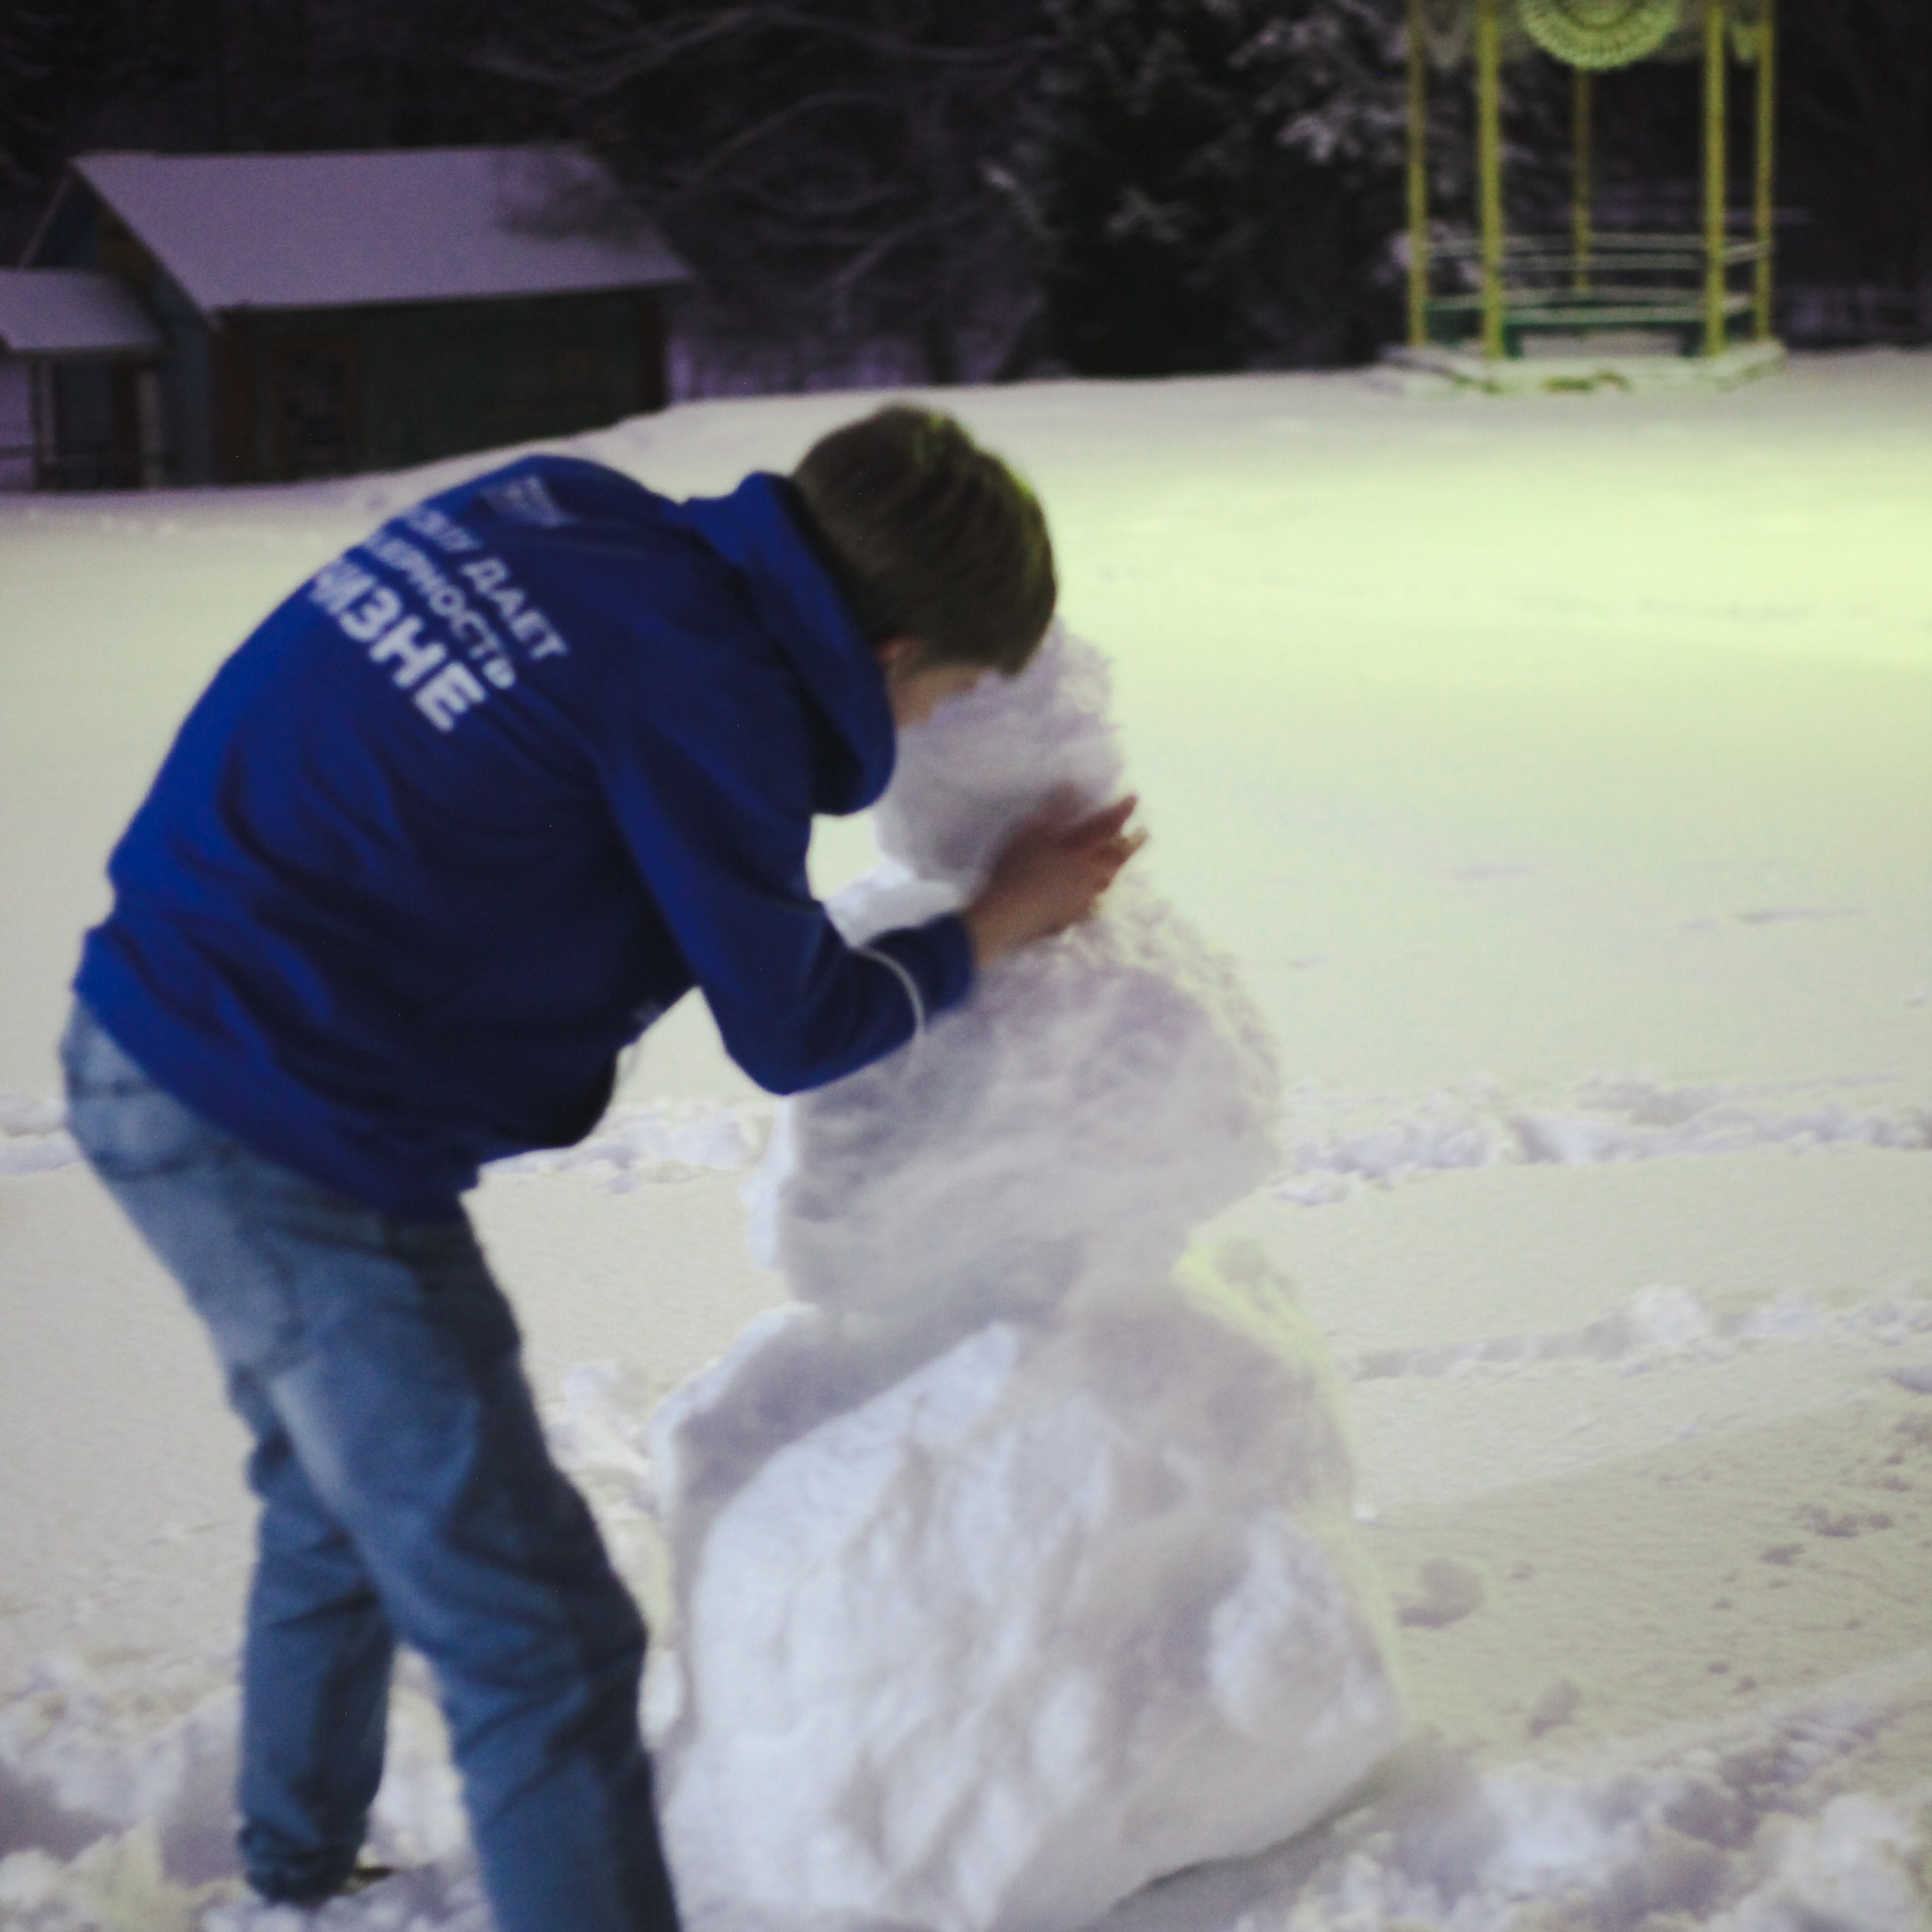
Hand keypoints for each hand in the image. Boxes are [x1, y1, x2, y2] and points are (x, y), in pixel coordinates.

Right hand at [962, 795, 1147, 968]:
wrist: (1009, 917)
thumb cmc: (1018, 871)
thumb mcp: (1031, 833)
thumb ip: (1054, 810)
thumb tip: (1071, 785)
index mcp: (1079, 852)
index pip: (1105, 826)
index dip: (1120, 812)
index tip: (1134, 798)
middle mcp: (1087, 875)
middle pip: (1115, 857)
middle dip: (1131, 844)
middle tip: (1145, 834)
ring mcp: (1081, 899)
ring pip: (1107, 881)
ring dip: (1116, 869)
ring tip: (1120, 864)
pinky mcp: (1071, 917)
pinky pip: (1092, 905)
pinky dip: (1098, 895)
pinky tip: (1096, 897)